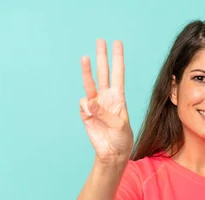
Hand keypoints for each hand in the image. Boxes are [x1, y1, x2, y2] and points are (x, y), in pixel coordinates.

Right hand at [79, 39, 133, 164]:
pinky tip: (90, 115)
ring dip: (87, 71)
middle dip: (102, 57)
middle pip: (103, 73)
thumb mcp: (120, 126)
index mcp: (118, 97)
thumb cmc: (121, 138)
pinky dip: (86, 107)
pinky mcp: (85, 114)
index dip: (118, 58)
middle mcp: (106, 97)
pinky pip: (83, 104)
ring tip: (85, 57)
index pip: (118, 74)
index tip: (117, 43)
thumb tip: (89, 102)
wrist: (112, 153)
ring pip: (89, 83)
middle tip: (100, 40)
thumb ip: (105, 113)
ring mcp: (95, 105)